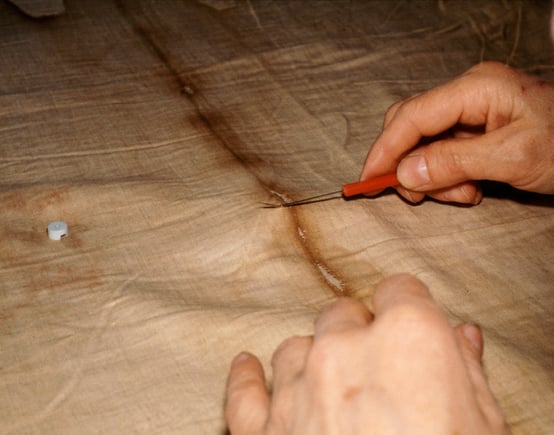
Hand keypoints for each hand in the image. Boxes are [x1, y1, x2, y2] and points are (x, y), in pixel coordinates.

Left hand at [225, 274, 508, 434]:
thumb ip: (468, 371)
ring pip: (295, 348)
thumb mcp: (485, 427)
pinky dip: (246, 379)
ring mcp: (297, 391)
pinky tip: (247, 368)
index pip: (401, 291)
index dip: (409, 307)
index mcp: (408, 340)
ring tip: (329, 384)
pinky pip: (244, 393)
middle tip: (376, 367)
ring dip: (312, 360)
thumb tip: (463, 335)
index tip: (410, 320)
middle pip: (343, 314)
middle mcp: (344, 352)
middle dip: (360, 333)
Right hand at [361, 61, 553, 203]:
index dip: (385, 149)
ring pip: (425, 145)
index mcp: (476, 89)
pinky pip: (443, 153)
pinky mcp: (475, 130)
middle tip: (418, 196)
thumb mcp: (512, 157)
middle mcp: (468, 95)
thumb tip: (406, 173)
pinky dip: (447, 177)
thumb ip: (455, 162)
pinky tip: (469, 188)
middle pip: (412, 127)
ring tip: (463, 194)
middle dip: (409, 164)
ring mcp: (471, 112)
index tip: (368, 180)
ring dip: (434, 177)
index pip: (412, 117)